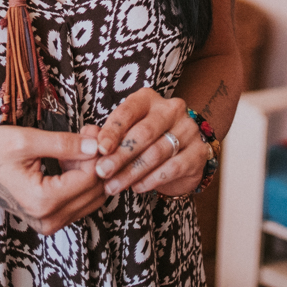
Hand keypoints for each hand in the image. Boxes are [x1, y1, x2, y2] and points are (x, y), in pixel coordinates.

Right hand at [0, 126, 105, 235]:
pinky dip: (81, 180)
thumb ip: (63, 144)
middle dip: (96, 160)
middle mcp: (49, 219)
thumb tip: (95, 144)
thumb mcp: (26, 141)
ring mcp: (50, 224)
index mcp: (43, 200)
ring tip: (76, 144)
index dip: (97, 151)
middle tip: (87, 132)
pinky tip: (69, 160)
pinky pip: (80, 202)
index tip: (91, 129)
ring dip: (90, 170)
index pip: (90, 177)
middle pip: (95, 189)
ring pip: (91, 197)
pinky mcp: (50, 221)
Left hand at [91, 89, 205, 196]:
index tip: (99, 149)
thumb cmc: (145, 141)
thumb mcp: (125, 133)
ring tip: (113, 186)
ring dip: (131, 172)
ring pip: (156, 153)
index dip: (113, 130)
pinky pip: (172, 168)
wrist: (181, 155)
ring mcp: (188, 129)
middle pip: (144, 133)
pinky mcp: (199, 152)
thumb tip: (87, 138)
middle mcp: (171, 109)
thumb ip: (107, 135)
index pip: (129, 111)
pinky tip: (137, 187)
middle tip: (102, 172)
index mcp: (149, 99)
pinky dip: (151, 180)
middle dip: (120, 155)